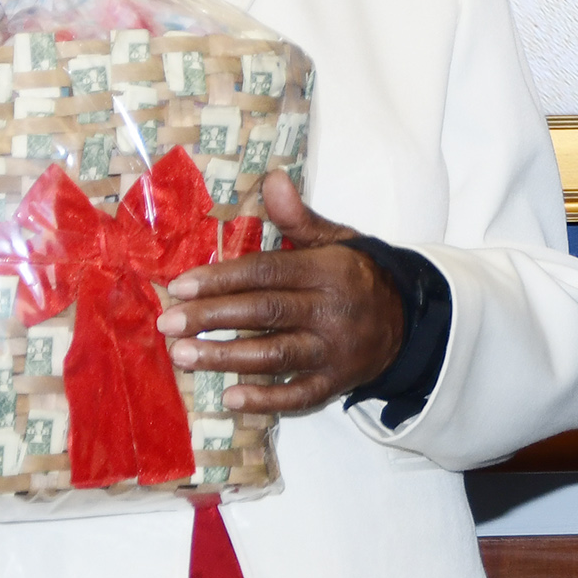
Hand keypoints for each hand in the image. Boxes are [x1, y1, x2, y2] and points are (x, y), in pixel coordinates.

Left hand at [156, 171, 406, 415]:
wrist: (409, 319)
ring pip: (275, 355)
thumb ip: (299, 217)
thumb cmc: (357, 275)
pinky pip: (300, 395)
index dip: (222, 279)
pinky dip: (266, 399)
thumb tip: (272, 178)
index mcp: (327, 269)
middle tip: (168, 324)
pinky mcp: (337, 383)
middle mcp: (330, 310)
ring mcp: (334, 350)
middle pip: (264, 313)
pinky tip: (230, 398)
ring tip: (183, 356)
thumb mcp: (337, 239)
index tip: (180, 286)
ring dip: (226, 358)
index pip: (267, 272)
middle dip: (212, 318)